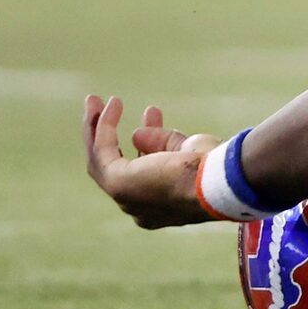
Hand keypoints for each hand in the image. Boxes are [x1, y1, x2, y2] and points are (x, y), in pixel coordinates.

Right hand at [82, 93, 218, 229]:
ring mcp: (124, 198)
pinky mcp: (117, 183)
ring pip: (98, 160)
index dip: (148, 141)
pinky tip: (113, 103)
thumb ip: (163, 143)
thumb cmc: (212, 167)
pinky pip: (102, 150)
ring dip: (94, 129)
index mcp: (160, 205)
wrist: (215, 182)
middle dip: (106, 136)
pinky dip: (103, 126)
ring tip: (92, 100)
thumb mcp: (188, 150)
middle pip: (112, 167)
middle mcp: (137, 207)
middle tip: (109, 106)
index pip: (145, 170)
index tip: (152, 113)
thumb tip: (136, 134)